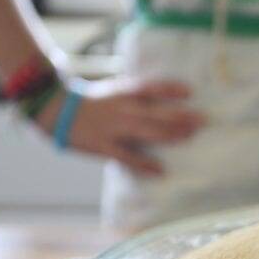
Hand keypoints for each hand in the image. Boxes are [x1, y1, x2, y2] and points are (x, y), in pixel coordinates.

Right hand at [35, 78, 203, 175]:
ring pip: (146, 131)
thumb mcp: (113, 92)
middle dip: (181, 116)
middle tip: (203, 120)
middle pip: (156, 112)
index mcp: (123, 93)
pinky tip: (161, 170)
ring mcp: (113, 128)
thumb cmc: (91, 103)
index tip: (191, 92)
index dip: (171, 89)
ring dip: (170, 134)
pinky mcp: (103, 146)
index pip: (151, 88)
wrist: (55, 110)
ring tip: (189, 137)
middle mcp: (121, 108)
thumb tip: (163, 101)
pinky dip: (145, 164)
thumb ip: (136, 97)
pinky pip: (127, 157)